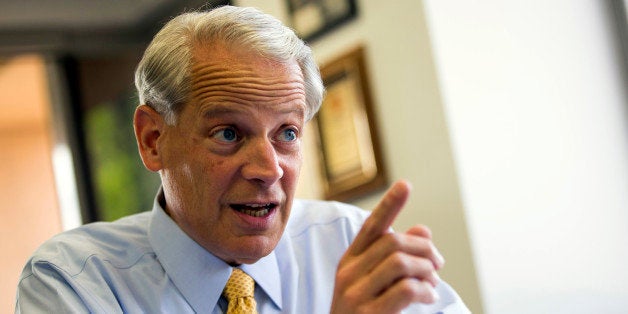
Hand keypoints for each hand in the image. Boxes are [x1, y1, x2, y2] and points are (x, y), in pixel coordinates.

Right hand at [330, 180, 444, 313]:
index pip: (371, 226)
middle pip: (393, 241)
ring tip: (433, 282)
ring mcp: (356, 295)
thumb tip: (422, 229)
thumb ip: (396, 256)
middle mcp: (348, 274)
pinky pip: (405, 289)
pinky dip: (425, 290)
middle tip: (438, 264)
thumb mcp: (374, 283)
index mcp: (349, 262)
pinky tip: (428, 296)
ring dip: (426, 269)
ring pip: (400, 262)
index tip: (406, 184)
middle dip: (424, 248)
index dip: (389, 205)